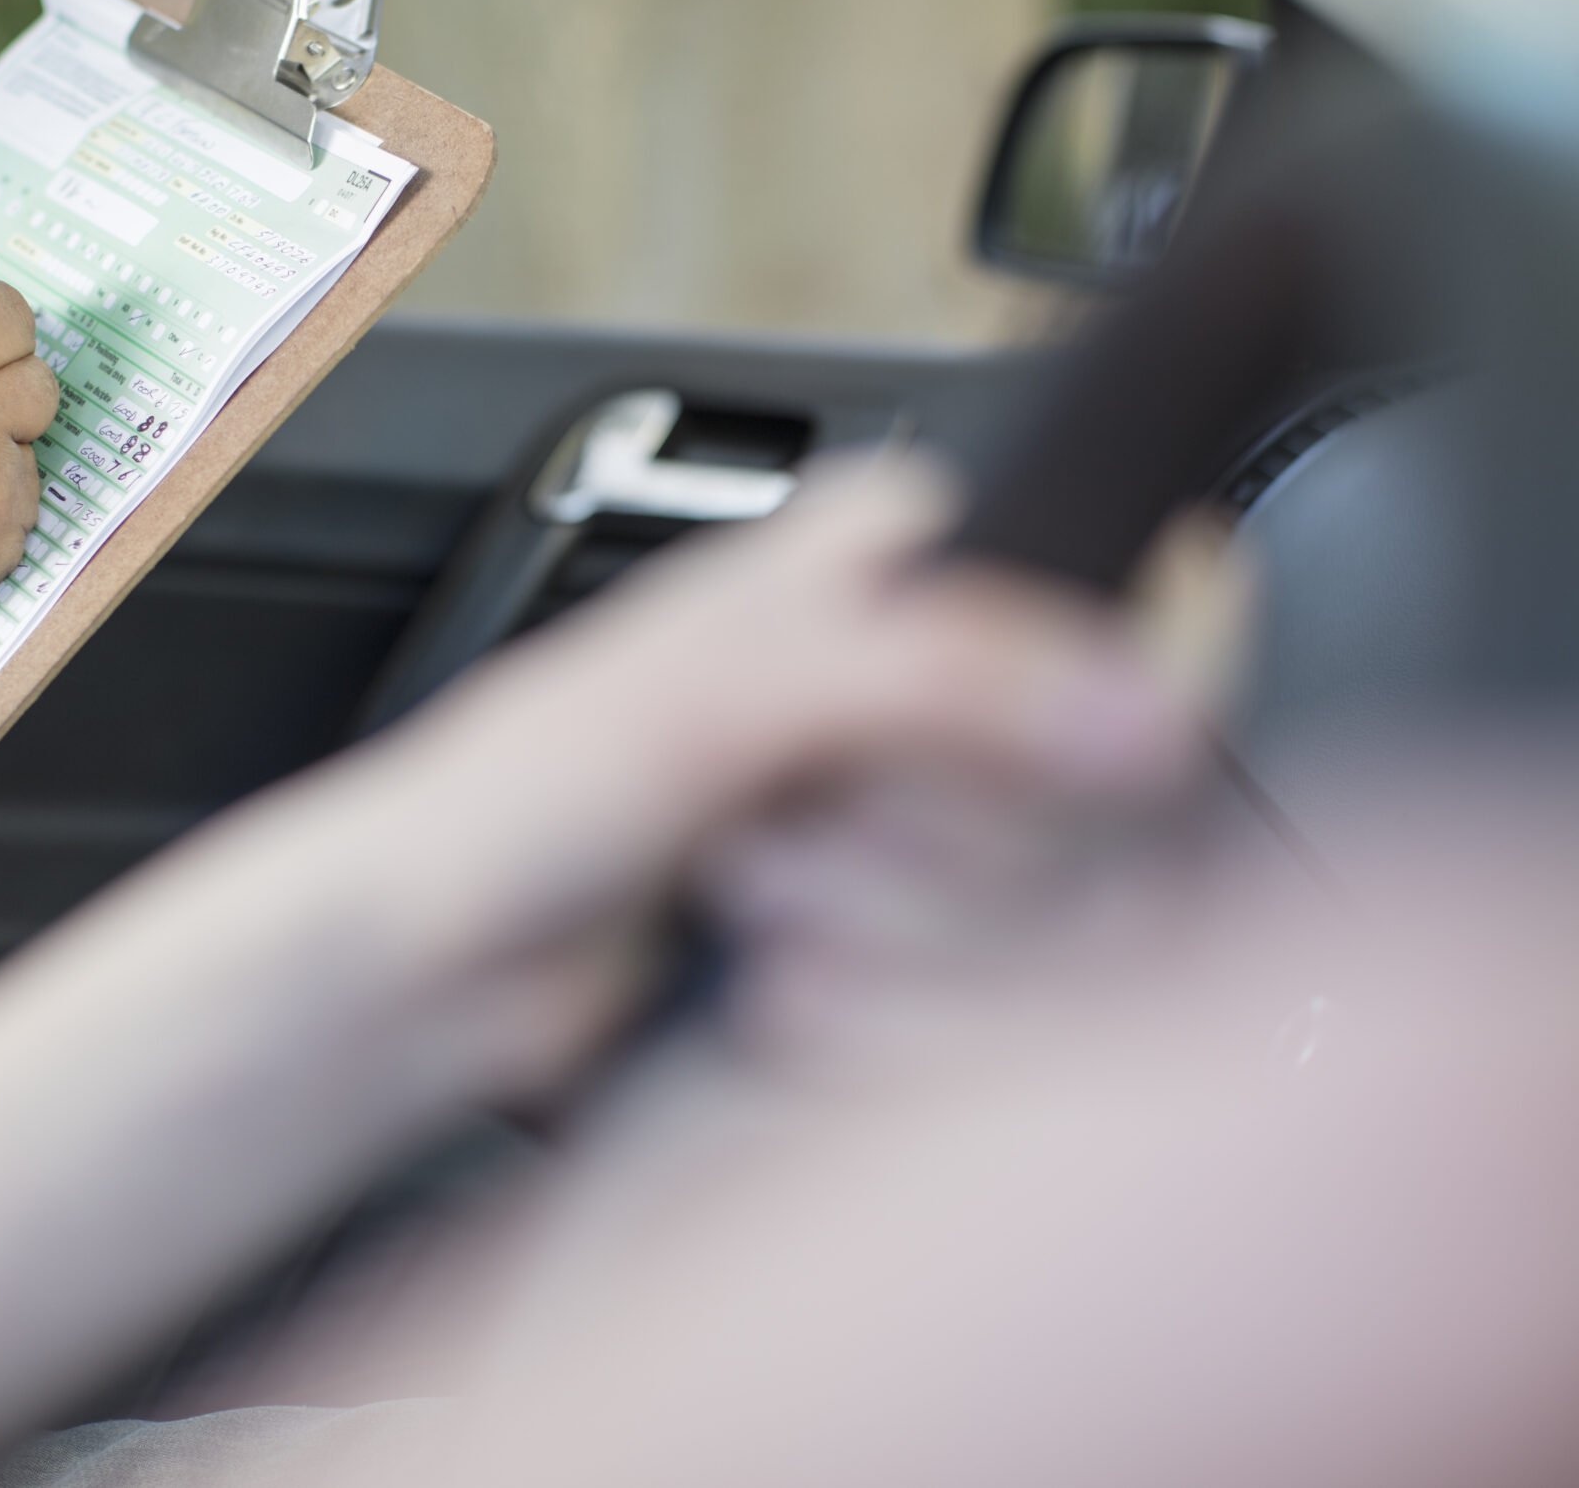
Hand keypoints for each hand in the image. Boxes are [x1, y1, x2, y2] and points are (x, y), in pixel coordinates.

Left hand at [201, 455, 1224, 1111]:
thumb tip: (1142, 710)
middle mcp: (904, 685)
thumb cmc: (518, 801)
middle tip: (791, 831)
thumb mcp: (728, 701)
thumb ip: (949, 680)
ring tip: (753, 911)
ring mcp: (902, 824)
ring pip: (1049, 900)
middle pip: (1083, 771)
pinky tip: (778, 988)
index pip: (1084, 578)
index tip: (947, 743)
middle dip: (927, 842)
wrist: (435, 969)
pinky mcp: (893, 948)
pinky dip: (884, 1012)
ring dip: (888, 936)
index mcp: (870, 566)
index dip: (1049, 682)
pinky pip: (991, 999)